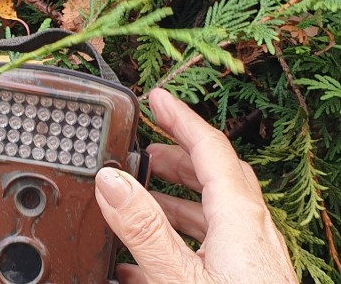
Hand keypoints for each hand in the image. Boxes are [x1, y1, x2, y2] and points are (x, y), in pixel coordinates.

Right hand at [94, 88, 297, 282]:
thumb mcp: (179, 273)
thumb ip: (144, 227)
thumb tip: (112, 181)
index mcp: (240, 215)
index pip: (210, 146)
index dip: (180, 117)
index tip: (156, 97)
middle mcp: (252, 229)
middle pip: (214, 174)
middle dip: (176, 156)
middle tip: (143, 150)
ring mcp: (251, 254)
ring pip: (212, 211)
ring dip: (173, 199)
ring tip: (139, 199)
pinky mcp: (246, 276)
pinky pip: (210, 244)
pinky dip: (176, 237)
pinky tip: (142, 258)